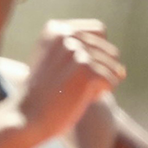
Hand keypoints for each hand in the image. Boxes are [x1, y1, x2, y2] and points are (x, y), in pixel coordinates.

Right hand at [14, 19, 125, 141]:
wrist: (24, 118)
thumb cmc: (41, 96)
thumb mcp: (54, 64)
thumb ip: (82, 55)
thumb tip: (123, 71)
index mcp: (56, 28)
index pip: (100, 31)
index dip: (96, 55)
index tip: (73, 71)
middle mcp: (66, 34)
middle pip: (111, 52)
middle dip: (99, 73)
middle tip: (71, 86)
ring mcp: (76, 51)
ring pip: (114, 67)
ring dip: (100, 85)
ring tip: (73, 92)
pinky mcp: (86, 69)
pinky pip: (112, 80)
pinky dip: (99, 94)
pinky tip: (77, 99)